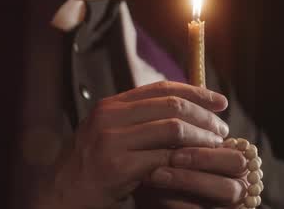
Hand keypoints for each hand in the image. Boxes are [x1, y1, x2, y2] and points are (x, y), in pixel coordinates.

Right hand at [37, 81, 228, 208]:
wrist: (61, 195)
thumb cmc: (93, 167)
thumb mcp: (113, 134)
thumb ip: (142, 119)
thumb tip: (186, 108)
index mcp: (112, 105)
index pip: (163, 88)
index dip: (196, 92)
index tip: (220, 101)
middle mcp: (110, 116)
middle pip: (172, 105)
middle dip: (204, 116)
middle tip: (222, 129)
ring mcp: (111, 140)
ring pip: (173, 129)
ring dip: (201, 137)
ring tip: (215, 146)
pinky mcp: (116, 166)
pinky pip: (163, 158)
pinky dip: (184, 161)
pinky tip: (196, 165)